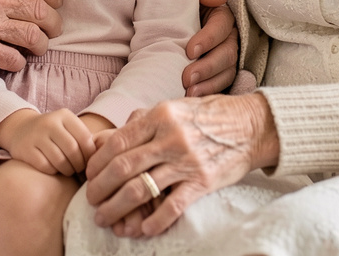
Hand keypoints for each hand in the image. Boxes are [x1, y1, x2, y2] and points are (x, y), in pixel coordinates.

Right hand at [0, 108, 97, 175]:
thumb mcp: (68, 127)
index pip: (85, 138)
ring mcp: (36, 136)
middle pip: (73, 151)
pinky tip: (54, 169)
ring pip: (60, 161)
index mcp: (65, 115)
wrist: (20, 129)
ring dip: (67, 170)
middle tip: (80, 171)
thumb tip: (104, 159)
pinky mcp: (25, 150)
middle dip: (79, 165)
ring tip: (69, 171)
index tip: (90, 163)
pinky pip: (46, 167)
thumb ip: (83, 138)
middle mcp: (50, 123)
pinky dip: (53, 171)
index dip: (90, 155)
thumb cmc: (53, 133)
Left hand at [84, 94, 277, 236]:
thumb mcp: (171, 109)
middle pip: (123, 168)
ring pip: (141, 189)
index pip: (117, 142)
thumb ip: (139, 123)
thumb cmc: (206, 116)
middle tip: (91, 200)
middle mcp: (170, 138)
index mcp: (159, 116)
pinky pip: (173, 206)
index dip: (97, 163)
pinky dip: (154, 220)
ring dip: (117, 208)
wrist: (250, 126)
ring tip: (105, 218)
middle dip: (101, 188)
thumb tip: (103, 140)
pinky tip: (142, 229)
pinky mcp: (203, 182)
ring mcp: (186, 162)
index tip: (88, 175)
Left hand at [182, 0, 237, 95]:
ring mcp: (225, 57)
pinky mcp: (218, 73)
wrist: (169, 15)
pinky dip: (208, 92)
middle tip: (187, 78)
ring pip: (226, 72)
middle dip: (207, 67)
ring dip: (209, 84)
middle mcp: (228, 37)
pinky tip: (192, 98)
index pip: (222, 27)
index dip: (208, 39)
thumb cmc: (179, 0)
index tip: (189, 50)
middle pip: (227, 54)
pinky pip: (220, 85)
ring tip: (189, 92)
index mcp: (222, 16)